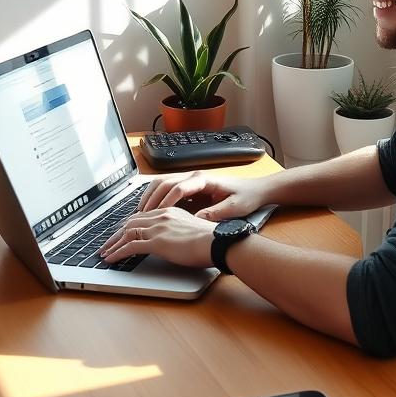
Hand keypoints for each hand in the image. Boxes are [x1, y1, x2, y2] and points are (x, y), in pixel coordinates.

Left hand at [99, 206, 215, 268]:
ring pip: (127, 233)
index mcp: (170, 212)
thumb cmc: (211, 240)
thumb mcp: (191, 230)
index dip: (128, 226)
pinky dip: (118, 253)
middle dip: (116, 234)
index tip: (121, 234)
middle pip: (130, 223)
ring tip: (105, 253)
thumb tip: (173, 242)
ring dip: (113, 244)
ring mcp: (158, 228)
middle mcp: (161, 216)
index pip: (142, 217)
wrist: (218, 242)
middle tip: (107, 244)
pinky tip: (112, 259)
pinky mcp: (157, 242)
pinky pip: (130, 246)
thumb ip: (178, 231)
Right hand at [136, 171, 271, 219]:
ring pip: (162, 184)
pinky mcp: (190, 189)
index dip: (166, 202)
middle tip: (140, 216)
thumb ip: (216, 213)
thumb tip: (197, 219)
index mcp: (204, 179)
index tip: (157, 215)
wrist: (255, 190)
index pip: (179, 188)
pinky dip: (156, 199)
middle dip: (151, 198)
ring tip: (140, 214)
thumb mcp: (234, 208)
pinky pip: (167, 190)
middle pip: (165, 183)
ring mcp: (191, 181)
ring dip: (150, 197)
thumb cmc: (246, 197)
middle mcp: (195, 177)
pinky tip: (150, 212)